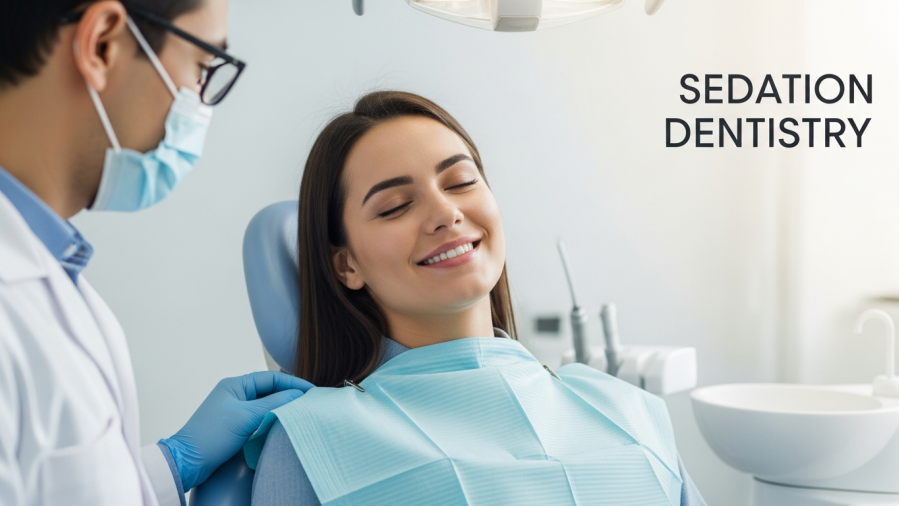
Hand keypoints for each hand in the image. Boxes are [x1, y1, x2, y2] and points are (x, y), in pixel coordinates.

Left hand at [159, 371, 313, 490]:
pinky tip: (284, 425)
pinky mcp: (236, 427)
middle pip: (270, 390)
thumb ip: (274, 404)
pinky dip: (273, 420)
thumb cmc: (212, 435)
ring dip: (282, 408)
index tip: (312, 392)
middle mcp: (236, 394)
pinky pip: (260, 418)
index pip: (272, 378)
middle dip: (290, 396)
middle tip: (310, 403)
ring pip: (266, 405)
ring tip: (301, 413)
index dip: (294, 384)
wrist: (188, 462)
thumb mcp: (246, 417)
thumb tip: (298, 396)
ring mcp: (235, 411)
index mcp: (236, 384)